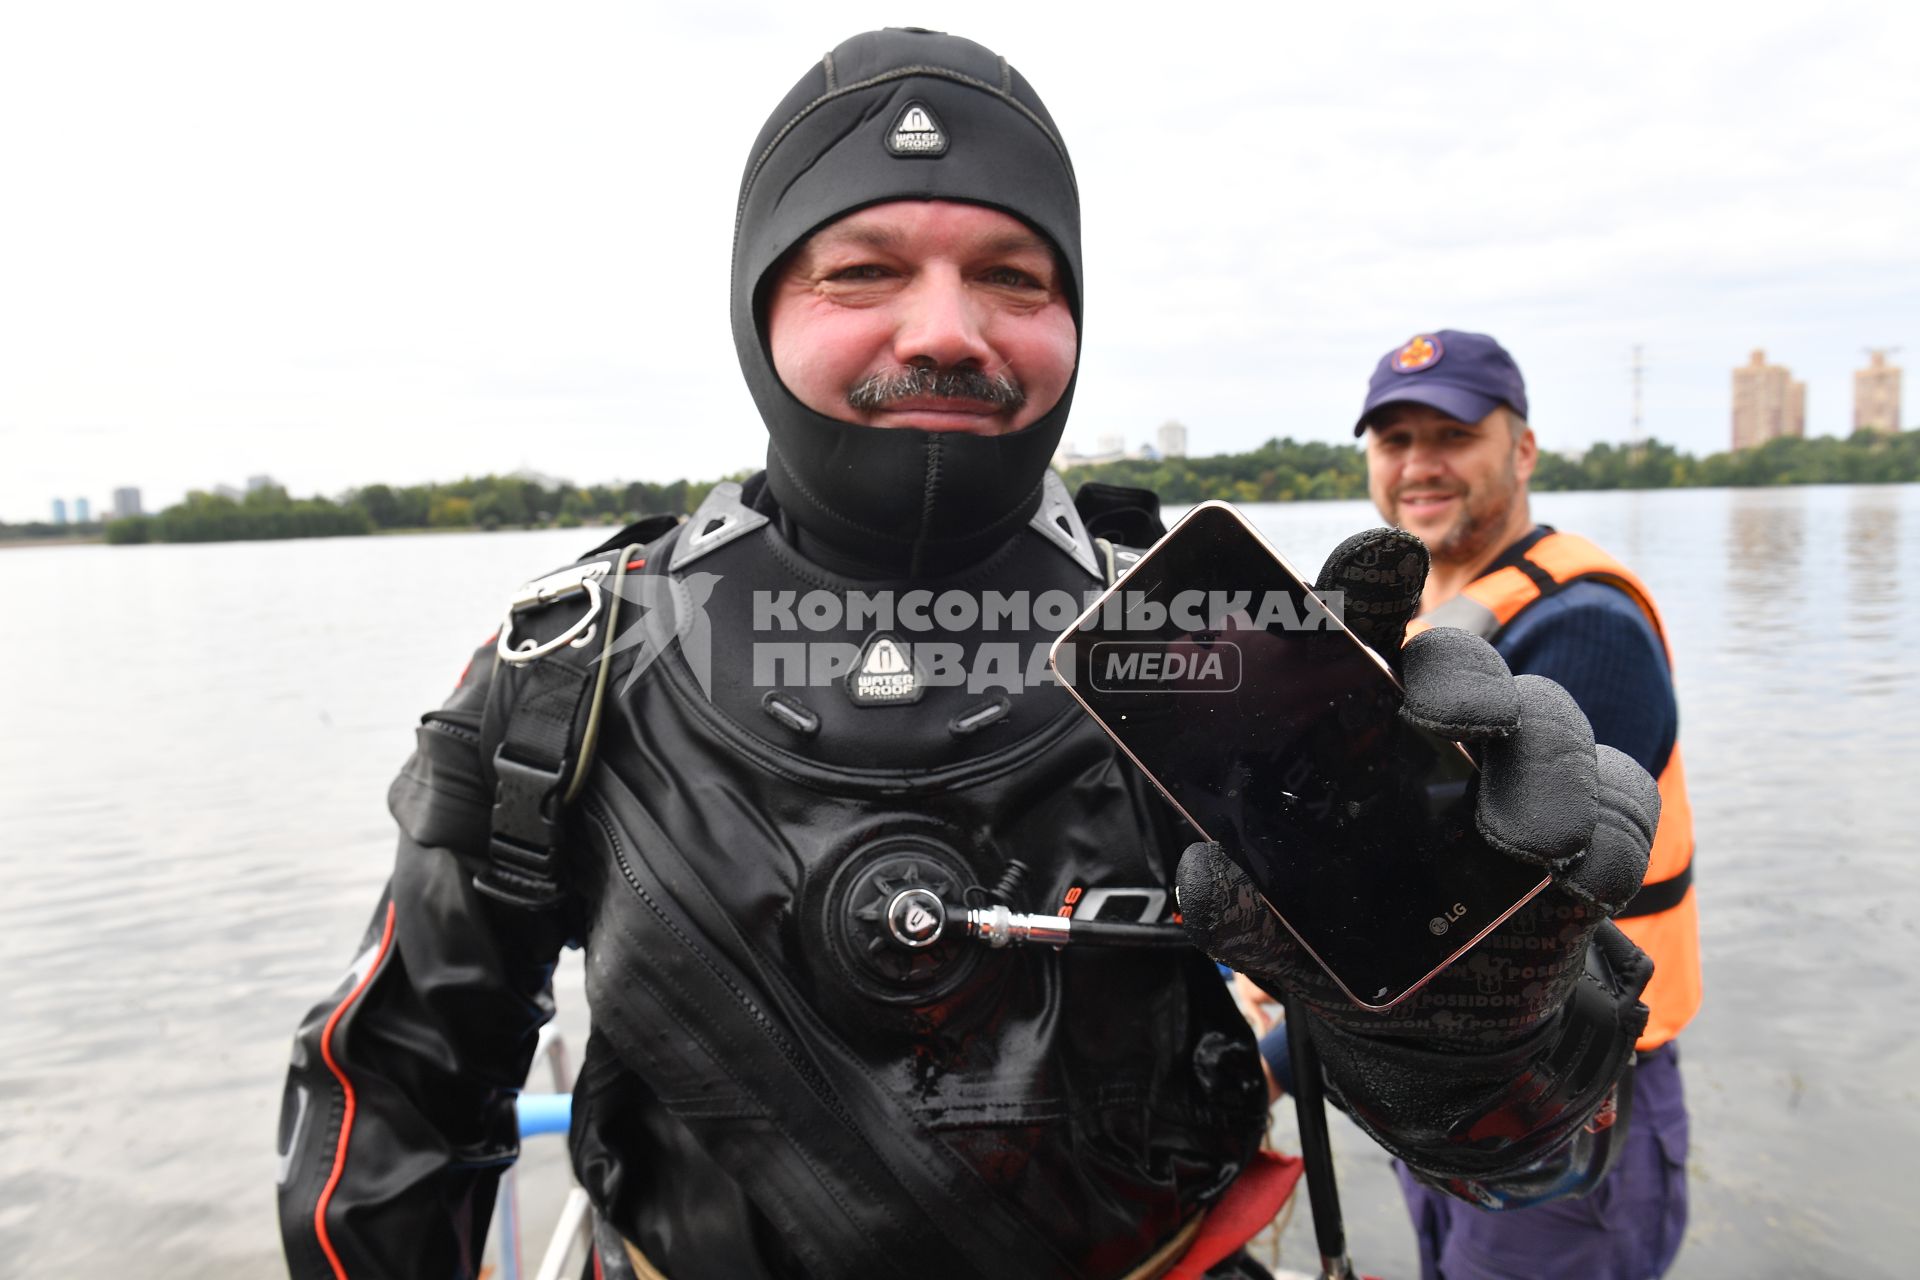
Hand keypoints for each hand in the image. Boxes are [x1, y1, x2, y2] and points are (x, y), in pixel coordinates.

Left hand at [1174, 528, 1658, 1191]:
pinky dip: (1606, 837)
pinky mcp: (1592, 828)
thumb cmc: (1354, 946)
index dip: (1371, 582)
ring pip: (1550, 723)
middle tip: (1444, 714)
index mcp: (1361, 725)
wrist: (1441, 1037)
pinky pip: (1620, 804)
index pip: (1365, 628)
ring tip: (1521, 840)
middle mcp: (1445, 731)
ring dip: (1542, 773)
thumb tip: (1201, 874)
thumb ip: (1241, 906)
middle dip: (1463, 676)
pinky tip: (1575, 878)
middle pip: (1463, 663)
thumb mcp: (1284, 932)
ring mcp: (1524, 773)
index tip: (1377, 559)